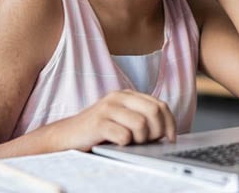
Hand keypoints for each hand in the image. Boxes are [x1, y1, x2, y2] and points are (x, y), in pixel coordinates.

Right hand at [48, 90, 176, 151]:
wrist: (67, 136)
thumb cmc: (99, 131)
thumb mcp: (123, 120)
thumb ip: (142, 119)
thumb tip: (167, 132)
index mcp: (128, 95)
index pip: (161, 105)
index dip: (170, 124)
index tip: (170, 139)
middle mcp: (119, 97)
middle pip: (155, 112)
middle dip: (157, 132)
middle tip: (148, 142)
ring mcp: (108, 108)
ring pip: (142, 124)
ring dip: (141, 140)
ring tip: (130, 143)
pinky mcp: (98, 123)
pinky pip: (124, 135)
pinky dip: (125, 144)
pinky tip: (117, 144)